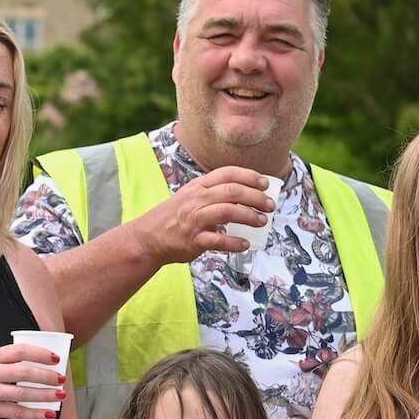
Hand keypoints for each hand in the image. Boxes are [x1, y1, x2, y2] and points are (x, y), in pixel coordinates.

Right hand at [0, 343, 63, 418]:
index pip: (20, 351)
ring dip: (45, 394)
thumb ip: (3, 360)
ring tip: (61, 395)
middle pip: (25, 372)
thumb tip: (34, 362)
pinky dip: (35, 414)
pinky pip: (18, 412)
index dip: (40, 353)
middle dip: (47, 376)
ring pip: (24, 393)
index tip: (55, 358)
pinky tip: (49, 414)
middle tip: (61, 378)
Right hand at [133, 166, 276, 263]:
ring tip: (262, 221)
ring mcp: (194, 219)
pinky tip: (245, 244)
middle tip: (270, 205)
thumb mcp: (192, 196)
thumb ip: (215, 193)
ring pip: (227, 211)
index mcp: (198, 186)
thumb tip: (249, 195)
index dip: (249, 176)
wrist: (149, 237)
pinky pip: (218, 240)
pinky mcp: (193, 240)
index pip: (227, 173)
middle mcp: (197, 199)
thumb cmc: (176, 216)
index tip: (265, 183)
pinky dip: (234, 242)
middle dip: (256, 197)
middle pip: (232, 191)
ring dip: (249, 216)